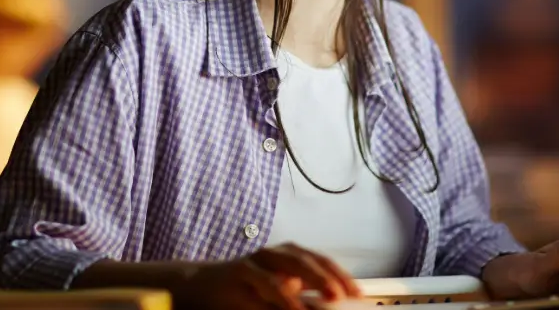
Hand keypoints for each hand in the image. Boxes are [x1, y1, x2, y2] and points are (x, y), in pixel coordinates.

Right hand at [176, 243, 362, 309]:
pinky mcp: (238, 272)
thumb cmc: (244, 290)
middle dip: (327, 275)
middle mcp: (273, 254)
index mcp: (287, 256)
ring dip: (308, 283)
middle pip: (305, 259)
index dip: (340, 274)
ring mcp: (255, 261)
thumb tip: (329, 305)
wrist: (200, 285)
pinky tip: (293, 305)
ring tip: (327, 297)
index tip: (358, 292)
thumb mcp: (276, 292)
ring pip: (285, 268)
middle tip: (345, 293)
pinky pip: (262, 283)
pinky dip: (280, 294)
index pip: (319, 260)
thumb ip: (300, 295)